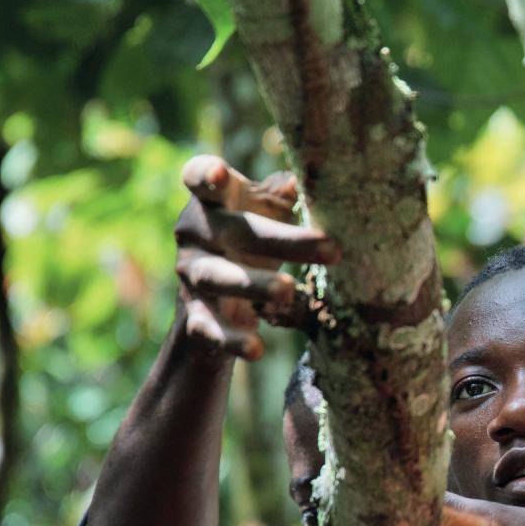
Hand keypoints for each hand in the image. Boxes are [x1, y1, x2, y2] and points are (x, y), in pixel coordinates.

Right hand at [173, 156, 338, 360]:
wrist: (218, 301)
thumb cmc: (250, 238)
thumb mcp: (265, 210)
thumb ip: (280, 193)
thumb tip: (301, 180)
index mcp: (211, 201)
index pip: (197, 178)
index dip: (205, 175)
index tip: (219, 175)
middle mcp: (194, 234)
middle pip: (234, 232)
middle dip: (282, 241)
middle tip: (332, 249)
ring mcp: (192, 275)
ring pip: (217, 278)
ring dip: (253, 284)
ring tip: (288, 292)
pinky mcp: (194, 316)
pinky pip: (209, 329)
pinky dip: (231, 340)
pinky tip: (256, 349)